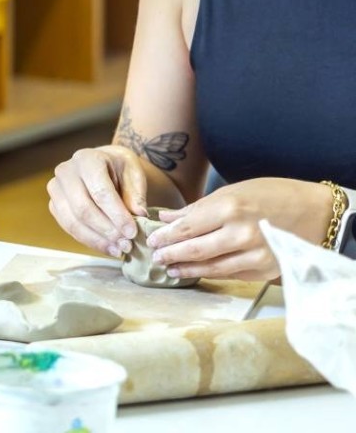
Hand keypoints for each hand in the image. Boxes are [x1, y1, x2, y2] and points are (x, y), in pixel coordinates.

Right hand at [46, 145, 146, 256]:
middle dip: (106, 230)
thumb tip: (139, 215)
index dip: (116, 215)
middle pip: (83, 209)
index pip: (100, 192)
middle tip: (126, 244)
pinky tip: (107, 247)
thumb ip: (136, 194)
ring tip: (118, 249)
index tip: (133, 232)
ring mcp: (56, 189)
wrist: (103, 166)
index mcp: (87, 159)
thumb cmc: (120, 169)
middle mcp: (65, 172)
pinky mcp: (54, 205)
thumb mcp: (134, 173)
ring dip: (97, 239)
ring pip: (73, 221)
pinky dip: (89, 240)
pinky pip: (68, 228)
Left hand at [147, 177, 333, 281]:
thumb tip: (166, 218)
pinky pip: (231, 274)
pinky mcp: (266, 270)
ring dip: (187, 269)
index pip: (187, 227)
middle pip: (195, 250)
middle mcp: (242, 234)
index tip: (152, 239)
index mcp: (230, 208)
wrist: (315, 211)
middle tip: (156, 256)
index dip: (166, 236)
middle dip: (171, 254)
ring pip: (212, 267)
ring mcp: (255, 255)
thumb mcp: (233, 191)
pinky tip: (198, 271)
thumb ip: (198, 208)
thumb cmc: (272, 195)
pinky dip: (211, 273)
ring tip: (170, 268)